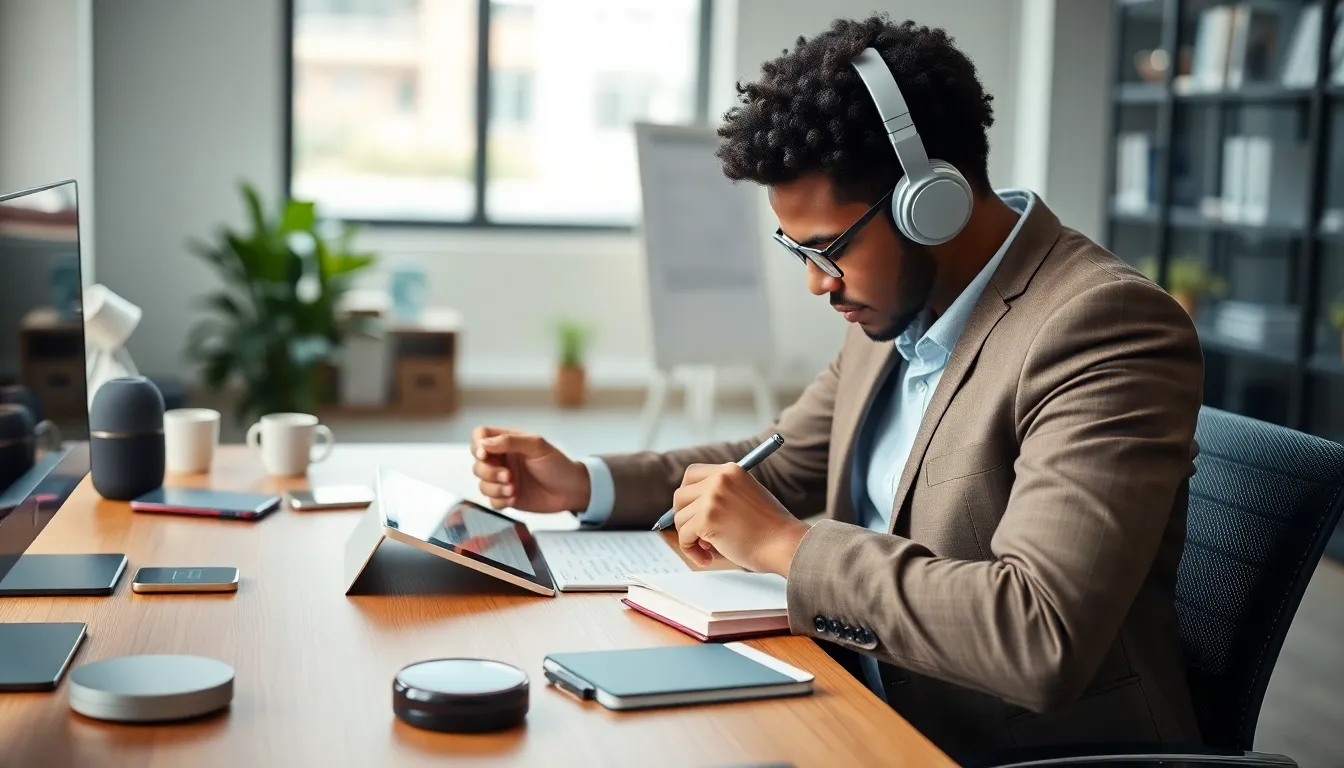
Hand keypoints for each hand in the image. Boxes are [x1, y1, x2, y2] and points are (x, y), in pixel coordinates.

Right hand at [471, 427, 590, 512]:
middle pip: (477, 463)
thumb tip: (484, 443)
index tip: (484, 454)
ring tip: (513, 489)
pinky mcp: (506, 497)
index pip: (480, 436)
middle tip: (509, 476)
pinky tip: (515, 497)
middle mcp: (502, 460)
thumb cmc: (558, 465)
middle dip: (489, 472)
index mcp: (507, 442)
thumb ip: (511, 441)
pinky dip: (500, 500)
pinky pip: (491, 501)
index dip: (477, 444)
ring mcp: (503, 479)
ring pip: (482, 483)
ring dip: (494, 488)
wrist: (571, 491)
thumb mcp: (537, 446)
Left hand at [672, 463, 809, 575]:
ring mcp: (712, 498)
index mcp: (731, 470)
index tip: (691, 513)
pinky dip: (691, 551)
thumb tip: (689, 511)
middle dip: (684, 517)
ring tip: (708, 551)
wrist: (787, 545)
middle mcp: (720, 479)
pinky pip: (684, 536)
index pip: (692, 474)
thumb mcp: (747, 498)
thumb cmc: (771, 530)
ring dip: (690, 538)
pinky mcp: (707, 519)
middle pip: (680, 495)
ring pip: (680, 518)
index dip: (688, 496)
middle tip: (697, 535)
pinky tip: (707, 559)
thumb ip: (722, 497)